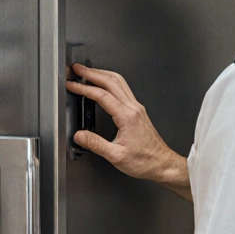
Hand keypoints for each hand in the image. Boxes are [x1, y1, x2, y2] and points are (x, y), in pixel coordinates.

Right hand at [67, 65, 191, 200]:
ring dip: (102, 74)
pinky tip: (104, 84)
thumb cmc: (145, 161)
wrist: (162, 164)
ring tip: (88, 72)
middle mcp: (133, 108)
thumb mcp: (117, 156)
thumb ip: (96, 144)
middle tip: (78, 69)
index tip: (72, 85)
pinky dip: (110, 81)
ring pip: (119, 82)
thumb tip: (79, 135)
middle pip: (111, 82)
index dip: (84, 88)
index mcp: (127, 117)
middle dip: (92, 73)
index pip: (102, 95)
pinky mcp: (138, 111)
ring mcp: (137, 108)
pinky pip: (123, 88)